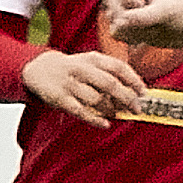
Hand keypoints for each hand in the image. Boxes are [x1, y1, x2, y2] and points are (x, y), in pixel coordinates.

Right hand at [20, 45, 150, 129]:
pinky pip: (81, 111)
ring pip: (97, 99)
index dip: (134, 80)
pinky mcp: (60, 98)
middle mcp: (82, 69)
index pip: (118, 67)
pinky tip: (105, 124)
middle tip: (137, 108)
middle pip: (110, 84)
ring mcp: (70, 84)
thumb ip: (110, 73)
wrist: (38, 68)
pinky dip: (96, 120)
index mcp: (93, 59)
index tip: (143, 92)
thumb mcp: (91, 63)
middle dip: (127, 98)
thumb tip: (134, 92)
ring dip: (111, 109)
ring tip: (117, 114)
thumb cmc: (72, 68)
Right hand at [101, 0, 182, 48]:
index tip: (145, 7)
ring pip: (109, 12)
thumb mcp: (166, 13)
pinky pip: (114, 28)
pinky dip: (128, 36)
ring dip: (127, 26)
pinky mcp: (123, 16)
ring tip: (150, 29)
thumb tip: (116, 29)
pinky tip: (144, 36)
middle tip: (148, 22)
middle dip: (126, 12)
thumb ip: (142, 18)